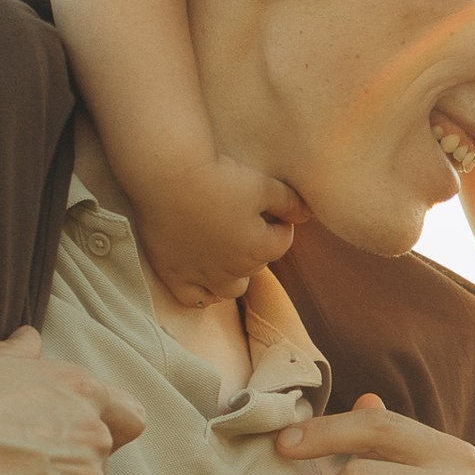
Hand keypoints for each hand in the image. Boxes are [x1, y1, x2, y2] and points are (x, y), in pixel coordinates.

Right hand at [126, 153, 303, 308]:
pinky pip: (194, 299)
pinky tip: (204, 280)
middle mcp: (233, 269)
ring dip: (236, 275)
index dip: (281, 224)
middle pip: (256, 265)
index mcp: (258, 248)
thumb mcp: (263, 184)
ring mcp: (202, 275)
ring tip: (229, 252)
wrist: (168, 175)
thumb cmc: (218, 176)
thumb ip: (289, 203)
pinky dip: (203, 293)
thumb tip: (307, 214)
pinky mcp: (173, 273)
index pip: (282, 242)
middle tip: (245, 220)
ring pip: (230, 289)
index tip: (272, 209)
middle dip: (257, 245)